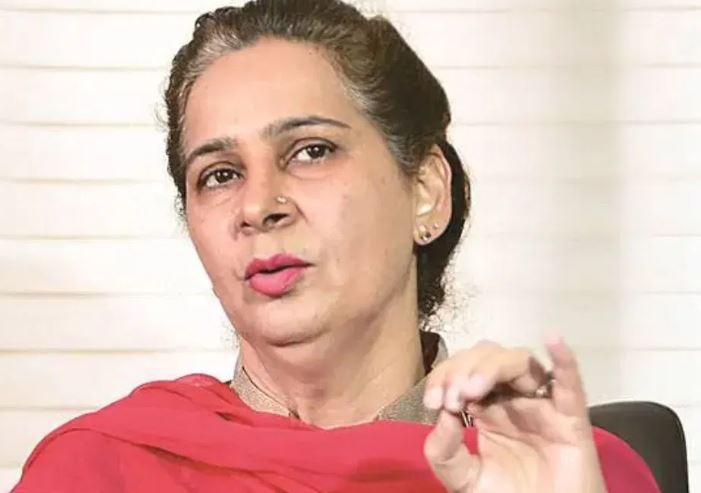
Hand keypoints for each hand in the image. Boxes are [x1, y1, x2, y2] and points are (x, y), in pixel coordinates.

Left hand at [422, 338, 606, 492]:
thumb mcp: (463, 477)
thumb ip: (444, 451)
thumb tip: (443, 415)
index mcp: (485, 405)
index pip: (461, 370)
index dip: (444, 377)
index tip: (432, 402)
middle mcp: (512, 397)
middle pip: (488, 356)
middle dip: (464, 369)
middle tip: (453, 397)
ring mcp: (542, 404)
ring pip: (521, 362)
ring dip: (493, 367)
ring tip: (474, 389)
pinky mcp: (571, 419)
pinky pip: (570, 384)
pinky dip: (564, 360)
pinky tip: (553, 340)